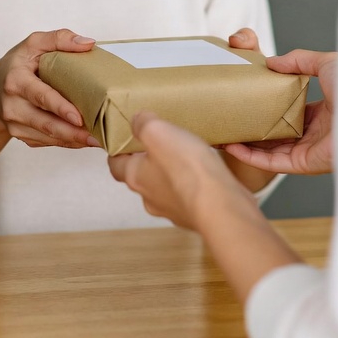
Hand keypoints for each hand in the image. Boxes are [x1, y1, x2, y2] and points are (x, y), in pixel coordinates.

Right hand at [0, 29, 99, 149]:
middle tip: (97, 138)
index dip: (60, 108)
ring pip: (47, 137)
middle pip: (45, 123)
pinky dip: (66, 142)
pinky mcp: (21, 135)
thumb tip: (88, 44)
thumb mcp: (34, 43)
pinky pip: (46, 142)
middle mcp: (12, 106)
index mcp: (16, 80)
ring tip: (97, 140)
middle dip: (72, 132)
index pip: (40, 96)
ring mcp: (15, 124)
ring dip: (73, 140)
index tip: (78, 118)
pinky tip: (83, 139)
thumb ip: (60, 38)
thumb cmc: (18, 64)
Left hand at [109, 112, 251, 229]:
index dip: (118, 150)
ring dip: (171, 174)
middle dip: (148, 160)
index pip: (115, 164)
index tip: (126, 138)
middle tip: (161, 142)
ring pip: (165, 188)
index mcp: (135, 177)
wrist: (221, 206)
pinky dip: (192, 185)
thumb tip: (136, 121)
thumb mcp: (158, 132)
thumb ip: (143, 123)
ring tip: (186, 155)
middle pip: (141, 177)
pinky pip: (188, 197)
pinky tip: (205, 174)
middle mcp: (149, 198)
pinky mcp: (196, 216)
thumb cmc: (186, 168)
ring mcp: (173, 210)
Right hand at [223, 47, 336, 174]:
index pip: (290, 114)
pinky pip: (273, 162)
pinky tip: (232, 146)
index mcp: (323, 112)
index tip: (247, 101)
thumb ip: (299, 60)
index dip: (268, 109)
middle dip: (253, 129)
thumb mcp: (325, 63)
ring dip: (246, 144)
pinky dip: (251, 156)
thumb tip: (271, 61)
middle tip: (230, 120)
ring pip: (271, 150)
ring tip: (223, 134)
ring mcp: (309, 150)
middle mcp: (316, 134)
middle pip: (278, 134)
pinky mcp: (305, 164)